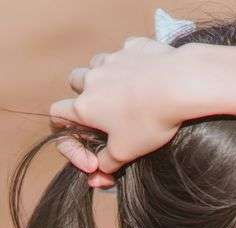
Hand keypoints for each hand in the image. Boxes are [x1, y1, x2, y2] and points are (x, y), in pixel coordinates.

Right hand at [50, 36, 186, 188]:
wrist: (178, 85)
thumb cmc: (149, 121)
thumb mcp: (126, 152)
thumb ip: (107, 163)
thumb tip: (99, 172)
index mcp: (84, 106)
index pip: (57, 116)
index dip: (68, 138)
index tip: (91, 159)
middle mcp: (93, 79)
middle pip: (74, 82)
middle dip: (81, 97)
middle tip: (101, 113)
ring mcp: (113, 60)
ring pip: (96, 63)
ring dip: (103, 76)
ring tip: (120, 92)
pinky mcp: (135, 47)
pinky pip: (125, 51)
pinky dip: (130, 63)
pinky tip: (144, 74)